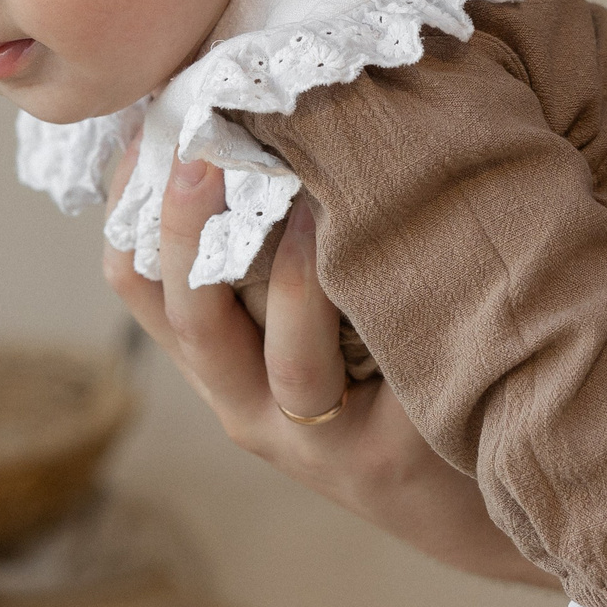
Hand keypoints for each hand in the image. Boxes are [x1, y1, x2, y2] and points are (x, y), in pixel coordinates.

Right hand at [102, 151, 556, 589]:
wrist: (479, 491)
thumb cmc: (394, 376)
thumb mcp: (317, 320)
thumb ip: (275, 249)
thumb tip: (252, 115)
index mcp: (219, 362)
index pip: (136, 281)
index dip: (127, 201)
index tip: (151, 120)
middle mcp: (249, 407)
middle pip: (188, 317)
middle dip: (182, 227)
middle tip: (197, 146)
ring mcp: (316, 442)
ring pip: (282, 361)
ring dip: (292, 273)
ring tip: (309, 192)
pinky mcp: (387, 458)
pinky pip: (371, 384)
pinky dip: (365, 313)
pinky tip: (383, 252)